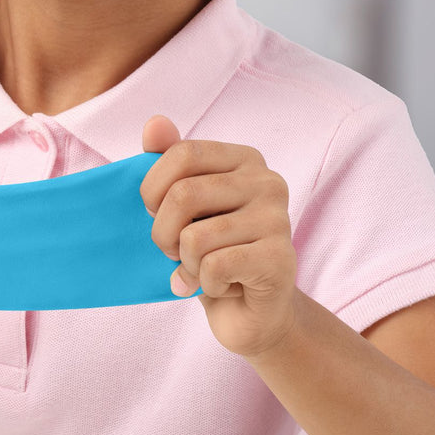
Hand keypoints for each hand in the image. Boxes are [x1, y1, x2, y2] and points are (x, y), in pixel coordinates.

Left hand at [140, 115, 297, 357]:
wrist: (249, 312)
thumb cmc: (209, 251)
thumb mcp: (182, 206)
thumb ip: (168, 161)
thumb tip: (155, 122)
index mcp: (244, 158)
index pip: (183, 153)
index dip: (153, 189)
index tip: (156, 214)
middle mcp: (268, 181)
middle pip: (184, 194)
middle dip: (164, 234)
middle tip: (174, 251)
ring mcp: (279, 220)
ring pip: (195, 237)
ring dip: (185, 263)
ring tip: (203, 269)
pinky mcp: (281, 259)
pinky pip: (214, 266)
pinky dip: (205, 284)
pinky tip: (223, 286)